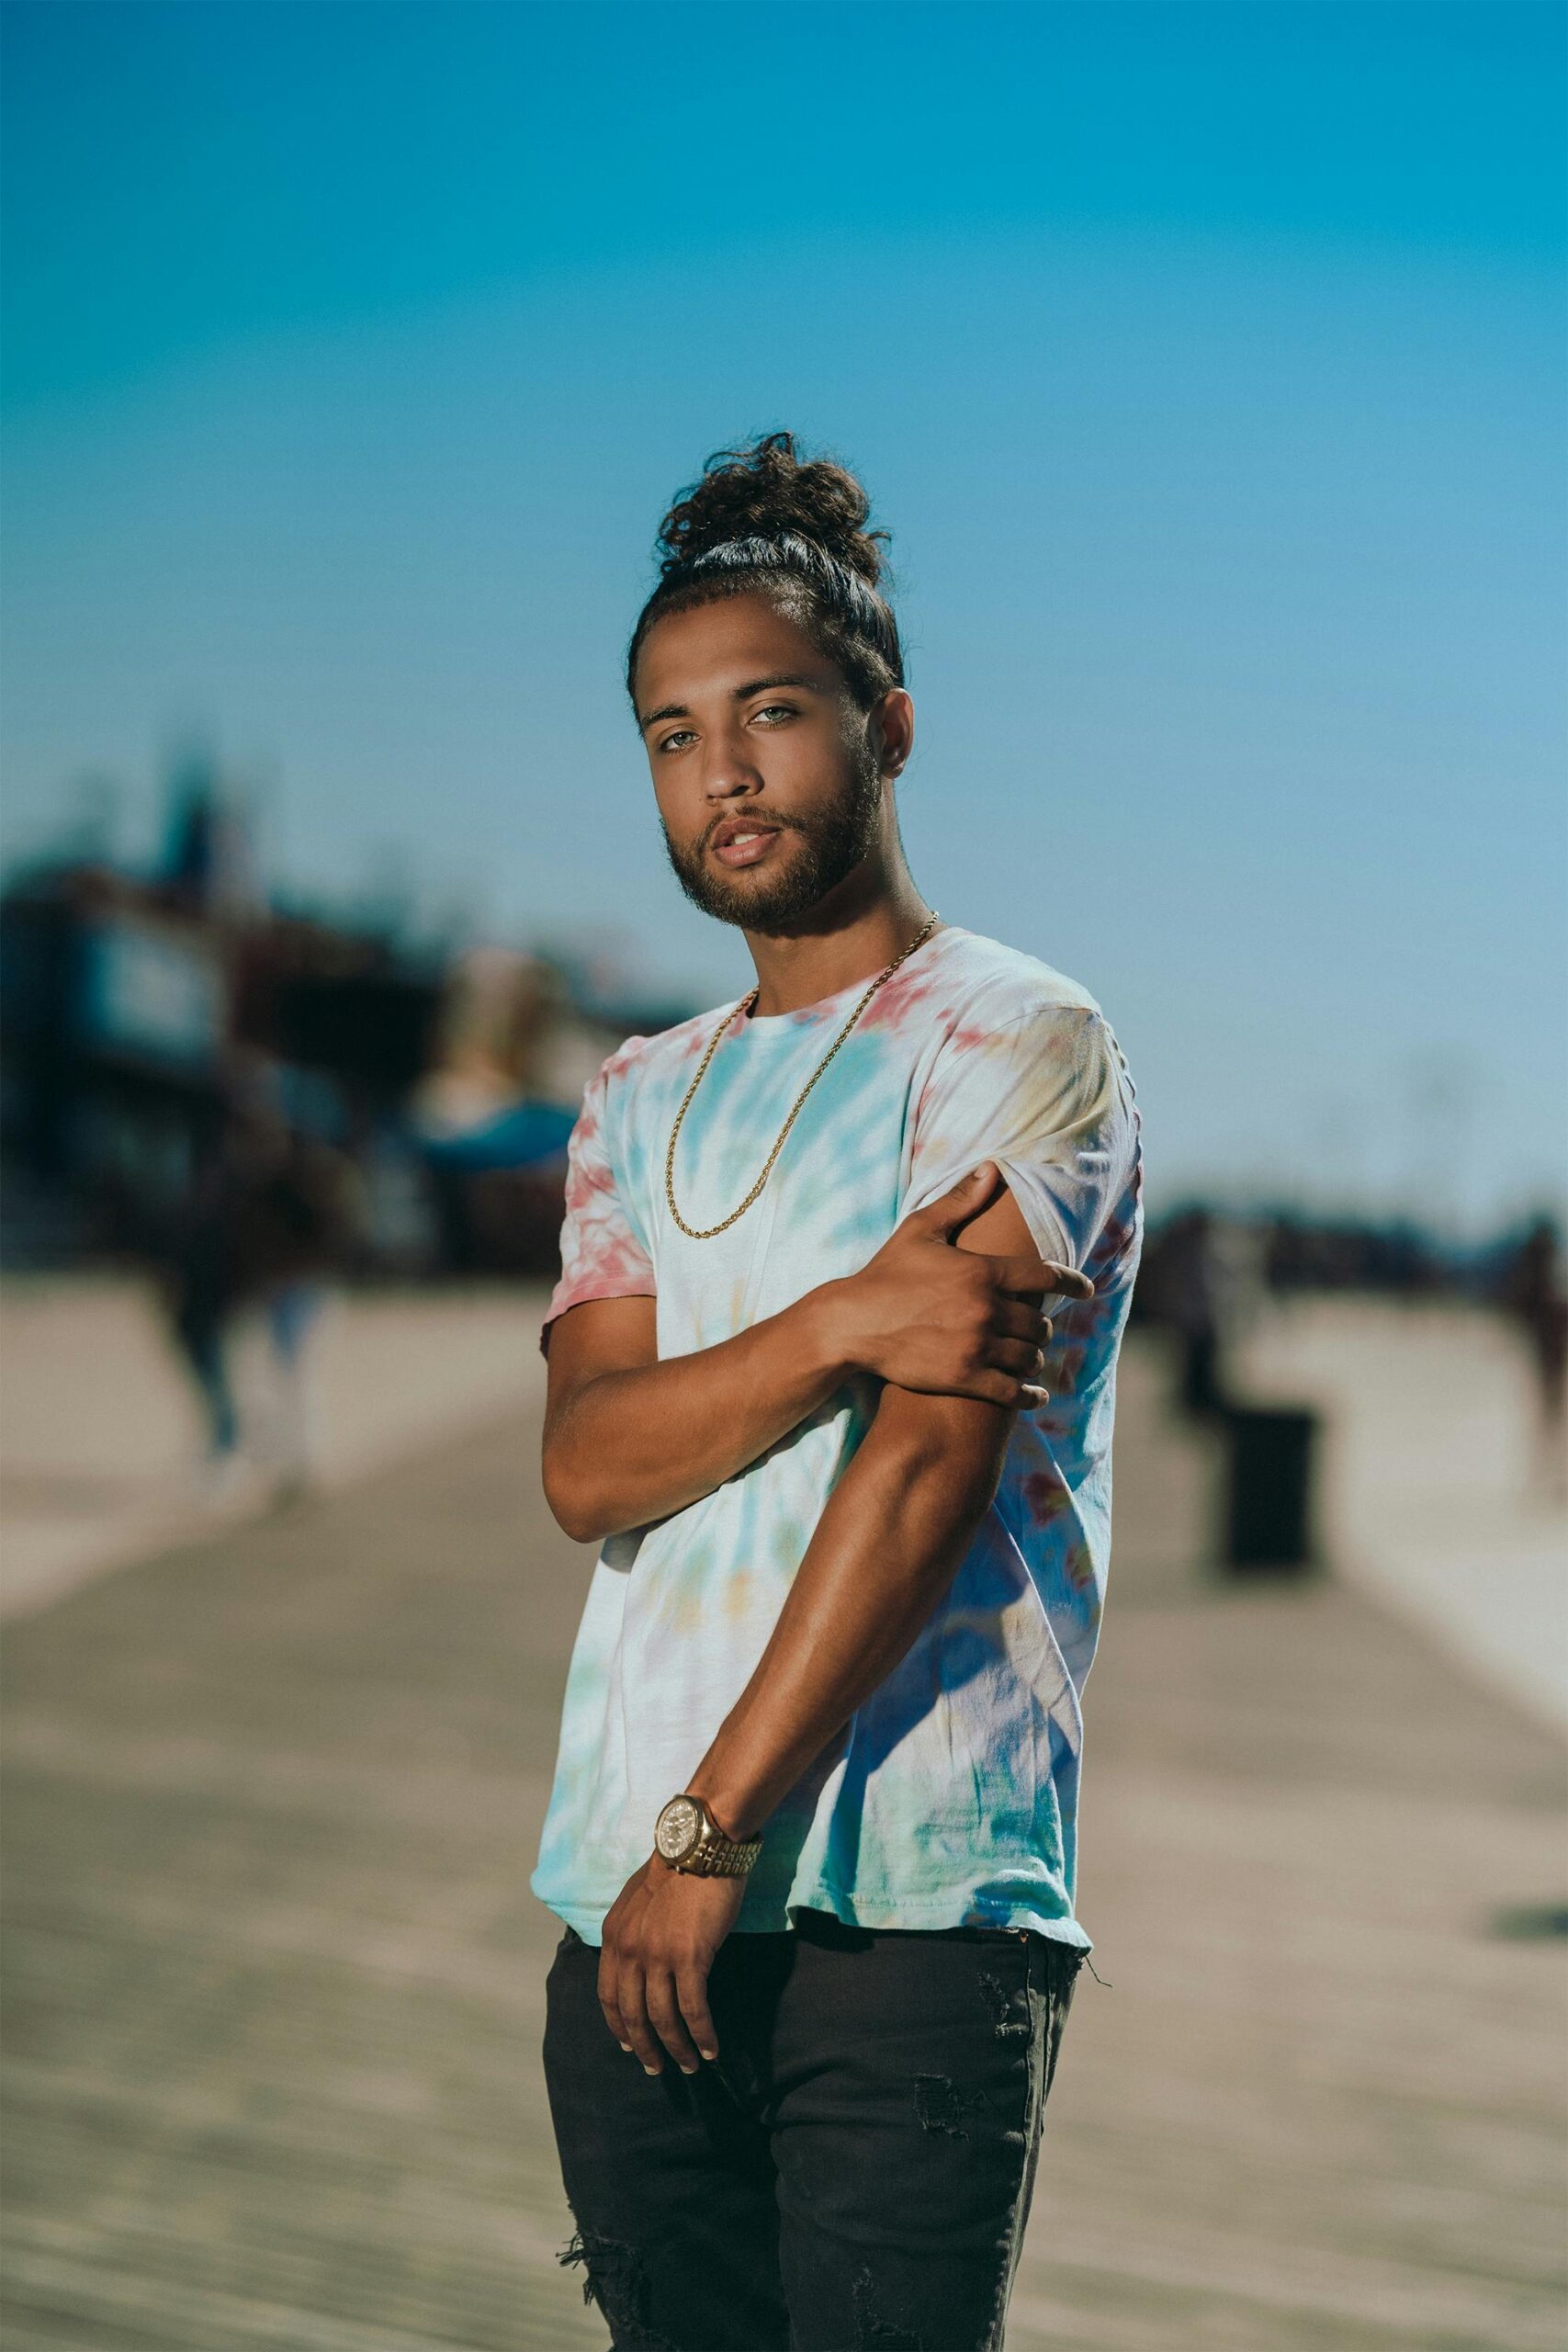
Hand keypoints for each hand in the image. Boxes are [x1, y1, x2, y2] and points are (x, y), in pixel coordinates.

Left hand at [598, 1852, 745, 2075]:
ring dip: (677, 2048)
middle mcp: (629, 1950)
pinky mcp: (689, 1958)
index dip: (619, 2025)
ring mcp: (658, 1956)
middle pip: (632, 2014)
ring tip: (689, 2064)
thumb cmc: (677, 1868)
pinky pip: (693, 2010)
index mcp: (613, 1936)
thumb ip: (634, 1932)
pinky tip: (711, 2049)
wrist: (700, 1847)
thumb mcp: (639, 1901)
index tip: (629, 2044)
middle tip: (656, 2068)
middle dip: (644, 2047)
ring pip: (663, 2018)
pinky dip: (702, 2034)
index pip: (608, 1995)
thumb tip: (641, 1960)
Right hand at [821, 1163, 1094, 1406]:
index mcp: (983, 1270)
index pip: (1046, 1276)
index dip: (1073, 1284)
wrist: (853, 1323)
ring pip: (1029, 1356)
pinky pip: (1013, 1391)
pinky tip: (1035, 1395)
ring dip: (1033, 1357)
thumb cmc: (885, 1274)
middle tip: (1035, 1328)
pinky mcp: (964, 1377)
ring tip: (1028, 1357)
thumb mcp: (921, 1230)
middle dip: (1040, 1325)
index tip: (1086, 1290)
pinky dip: (1030, 1395)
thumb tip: (992, 1169)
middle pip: (1039, 1322)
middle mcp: (986, 1308)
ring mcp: (977, 1345)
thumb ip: (961, 1201)